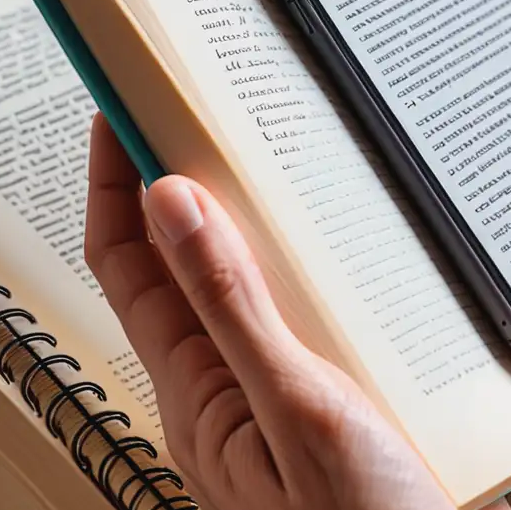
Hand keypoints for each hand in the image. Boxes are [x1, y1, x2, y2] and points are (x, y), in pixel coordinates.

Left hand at [84, 31, 510, 509]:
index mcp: (203, 392)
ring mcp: (313, 373)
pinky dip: (365, 251)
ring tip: (312, 146)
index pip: (129, 262)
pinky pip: (353, 294)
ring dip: (298, 210)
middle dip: (213, 173)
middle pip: (209, 251)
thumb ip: (232, 309)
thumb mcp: (297, 413)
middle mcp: (250, 375)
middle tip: (229, 97)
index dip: (116, 178)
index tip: (124, 102)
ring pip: (288, 265)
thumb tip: (171, 204)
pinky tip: (394, 223)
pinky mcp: (374, 375)